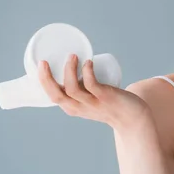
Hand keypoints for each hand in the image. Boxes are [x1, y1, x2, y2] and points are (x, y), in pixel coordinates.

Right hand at [37, 54, 152, 130]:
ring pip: (73, 89)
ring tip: (73, 56)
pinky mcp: (106, 97)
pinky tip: (88, 63)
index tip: (41, 64)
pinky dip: (88, 72)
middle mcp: (80, 107)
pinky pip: (92, 85)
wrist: (132, 117)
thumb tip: (76, 66)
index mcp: (73, 107)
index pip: (52, 96)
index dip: (43, 81)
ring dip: (70, 71)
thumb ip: (82, 89)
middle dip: (46, 78)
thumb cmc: (110, 105)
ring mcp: (93, 103)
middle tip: (44, 61)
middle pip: (56, 95)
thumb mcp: (90, 100)